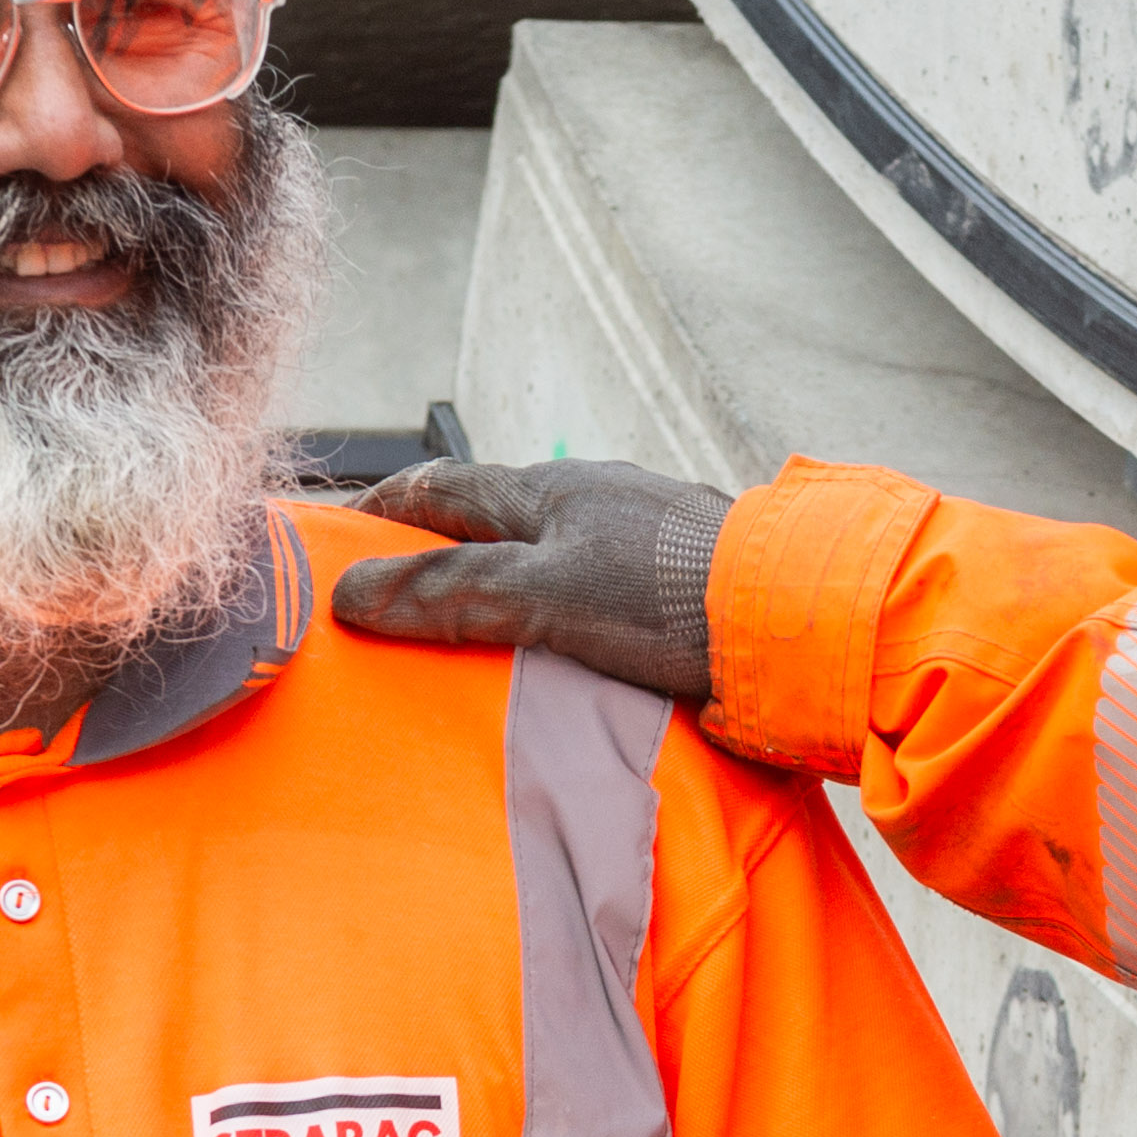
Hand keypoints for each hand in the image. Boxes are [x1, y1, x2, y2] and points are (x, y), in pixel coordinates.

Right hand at [330, 458, 732, 704]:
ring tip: (470, 635)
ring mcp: (638, 537)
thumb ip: (450, 593)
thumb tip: (349, 594)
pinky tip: (564, 650)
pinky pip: (597, 587)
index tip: (337, 533)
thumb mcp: (543, 594)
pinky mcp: (677, 580)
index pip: (442, 485)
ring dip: (505, 583)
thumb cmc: (671, 596)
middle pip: (494, 520)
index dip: (384, 508)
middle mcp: (592, 501)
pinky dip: (561, 610)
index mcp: (550, 490)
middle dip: (441, 549)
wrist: (798, 620)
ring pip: (549, 553)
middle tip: (392, 594)